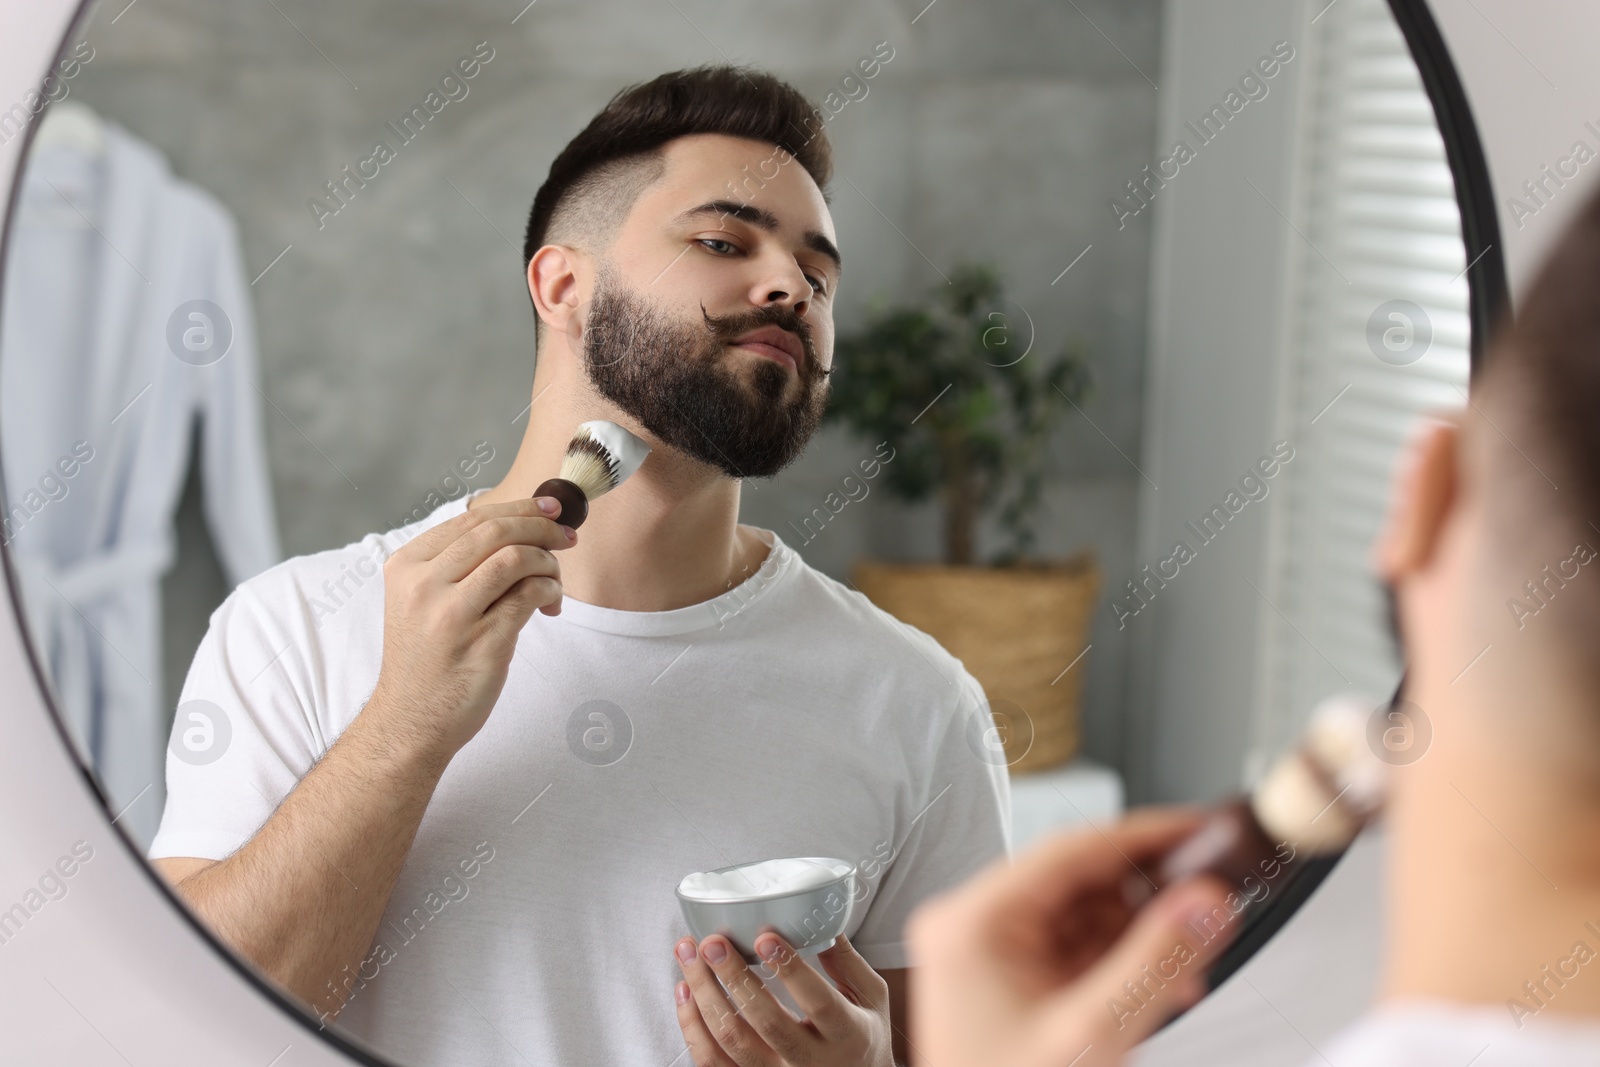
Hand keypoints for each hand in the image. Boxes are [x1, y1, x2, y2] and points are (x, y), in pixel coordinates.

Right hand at [368, 496, 574, 759]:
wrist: (410, 722)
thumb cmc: (426, 660)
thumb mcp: (422, 601)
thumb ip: (459, 565)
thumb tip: (522, 527)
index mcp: (407, 566)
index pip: (471, 519)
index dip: (518, 508)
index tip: (550, 509)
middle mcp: (424, 585)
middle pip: (495, 531)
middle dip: (541, 527)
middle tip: (567, 536)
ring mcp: (452, 614)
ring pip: (515, 558)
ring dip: (548, 561)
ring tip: (555, 579)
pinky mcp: (483, 641)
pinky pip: (529, 595)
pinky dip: (549, 589)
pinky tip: (551, 601)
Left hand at [674, 932, 893, 1066]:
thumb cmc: (864, 1037)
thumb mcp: (872, 997)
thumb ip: (846, 960)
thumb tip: (818, 915)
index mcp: (847, 1034)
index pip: (819, 1003)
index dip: (790, 970)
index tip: (765, 936)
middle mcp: (811, 1062)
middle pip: (765, 1023)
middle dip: (733, 978)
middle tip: (713, 942)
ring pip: (731, 1044)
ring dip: (703, 996)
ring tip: (689, 955)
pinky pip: (712, 1062)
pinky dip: (692, 1026)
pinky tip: (685, 992)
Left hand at [905, 807, 1237, 1066]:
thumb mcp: (1092, 1034)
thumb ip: (1155, 961)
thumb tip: (1205, 899)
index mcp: (971, 923)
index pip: (1071, 851)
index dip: (1145, 836)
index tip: (1202, 828)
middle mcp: (970, 928)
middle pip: (1078, 881)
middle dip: (1148, 897)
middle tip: (1211, 904)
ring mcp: (985, 956)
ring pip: (1082, 916)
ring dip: (1141, 934)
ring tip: (1189, 964)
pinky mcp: (1004, 984)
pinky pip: (1072, 952)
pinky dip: (1120, 963)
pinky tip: (1163, 985)